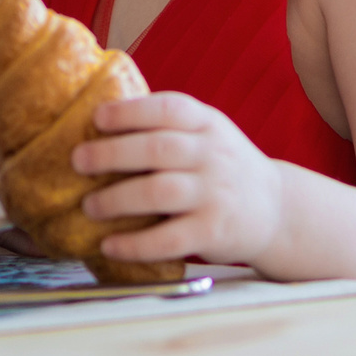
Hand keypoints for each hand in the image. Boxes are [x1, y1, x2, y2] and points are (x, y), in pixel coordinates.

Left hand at [74, 93, 285, 267]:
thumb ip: (167, 129)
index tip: (97, 118)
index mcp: (207, 123)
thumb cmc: (223, 168)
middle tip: (78, 160)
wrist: (276, 208)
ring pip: (160, 192)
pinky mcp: (214, 232)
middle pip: (158, 149)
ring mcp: (216, 194)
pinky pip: (169, 239)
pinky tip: (110, 245)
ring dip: (117, 199)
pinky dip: (134, 244)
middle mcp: (213, 155)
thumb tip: (97, 125)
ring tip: (89, 206)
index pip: (168, 109)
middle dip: (112, 154)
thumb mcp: (208, 135)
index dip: (130, 112)